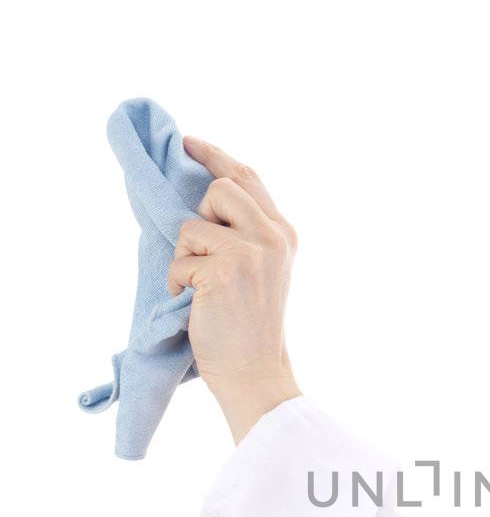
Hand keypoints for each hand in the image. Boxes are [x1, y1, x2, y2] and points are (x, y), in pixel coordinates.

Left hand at [168, 136, 301, 437]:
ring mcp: (252, 251)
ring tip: (204, 290)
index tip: (189, 143)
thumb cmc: (249, 328)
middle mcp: (273, 236)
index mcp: (283, 233)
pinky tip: (199, 306)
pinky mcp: (225, 270)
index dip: (216, 156)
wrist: (256, 373)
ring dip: (186, 258)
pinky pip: (180, 258)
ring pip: (193, 225)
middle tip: (203, 254)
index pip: (247, 178)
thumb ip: (246, 232)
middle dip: (200, 216)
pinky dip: (179, 284)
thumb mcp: (261, 270)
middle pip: (220, 188)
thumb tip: (203, 194)